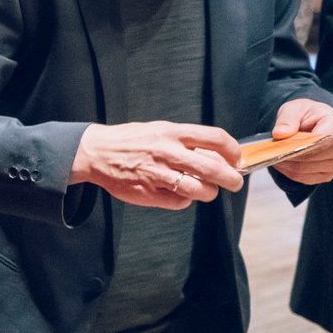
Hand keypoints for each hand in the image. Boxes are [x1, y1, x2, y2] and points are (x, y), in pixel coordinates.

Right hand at [70, 121, 242, 209]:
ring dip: (209, 192)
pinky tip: (179, 193)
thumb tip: (218, 157)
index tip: (236, 159)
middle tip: (234, 183)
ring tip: (207, 190)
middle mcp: (167, 153)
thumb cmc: (132, 140)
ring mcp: (158, 175)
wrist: (97, 153)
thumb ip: (187, 142)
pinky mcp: (148, 193)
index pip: (216, 139)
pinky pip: (179, 202)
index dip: (233, 151)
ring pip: (199, 190)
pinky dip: (185, 200)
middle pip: (213, 169)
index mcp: (172, 133)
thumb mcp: (160, 131)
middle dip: (231, 179)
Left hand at [269, 98, 332, 184]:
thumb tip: (280, 133)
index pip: (324, 139)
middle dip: (291, 154)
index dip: (303, 143)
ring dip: (289, 164)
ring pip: (308, 169)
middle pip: (314, 156)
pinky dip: (291, 172)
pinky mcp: (329, 174)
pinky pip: (307, 179)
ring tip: (278, 154)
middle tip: (274, 149)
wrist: (311, 123)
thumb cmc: (305, 115)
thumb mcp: (293, 109)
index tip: (285, 143)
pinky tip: (285, 163)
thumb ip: (287, 119)